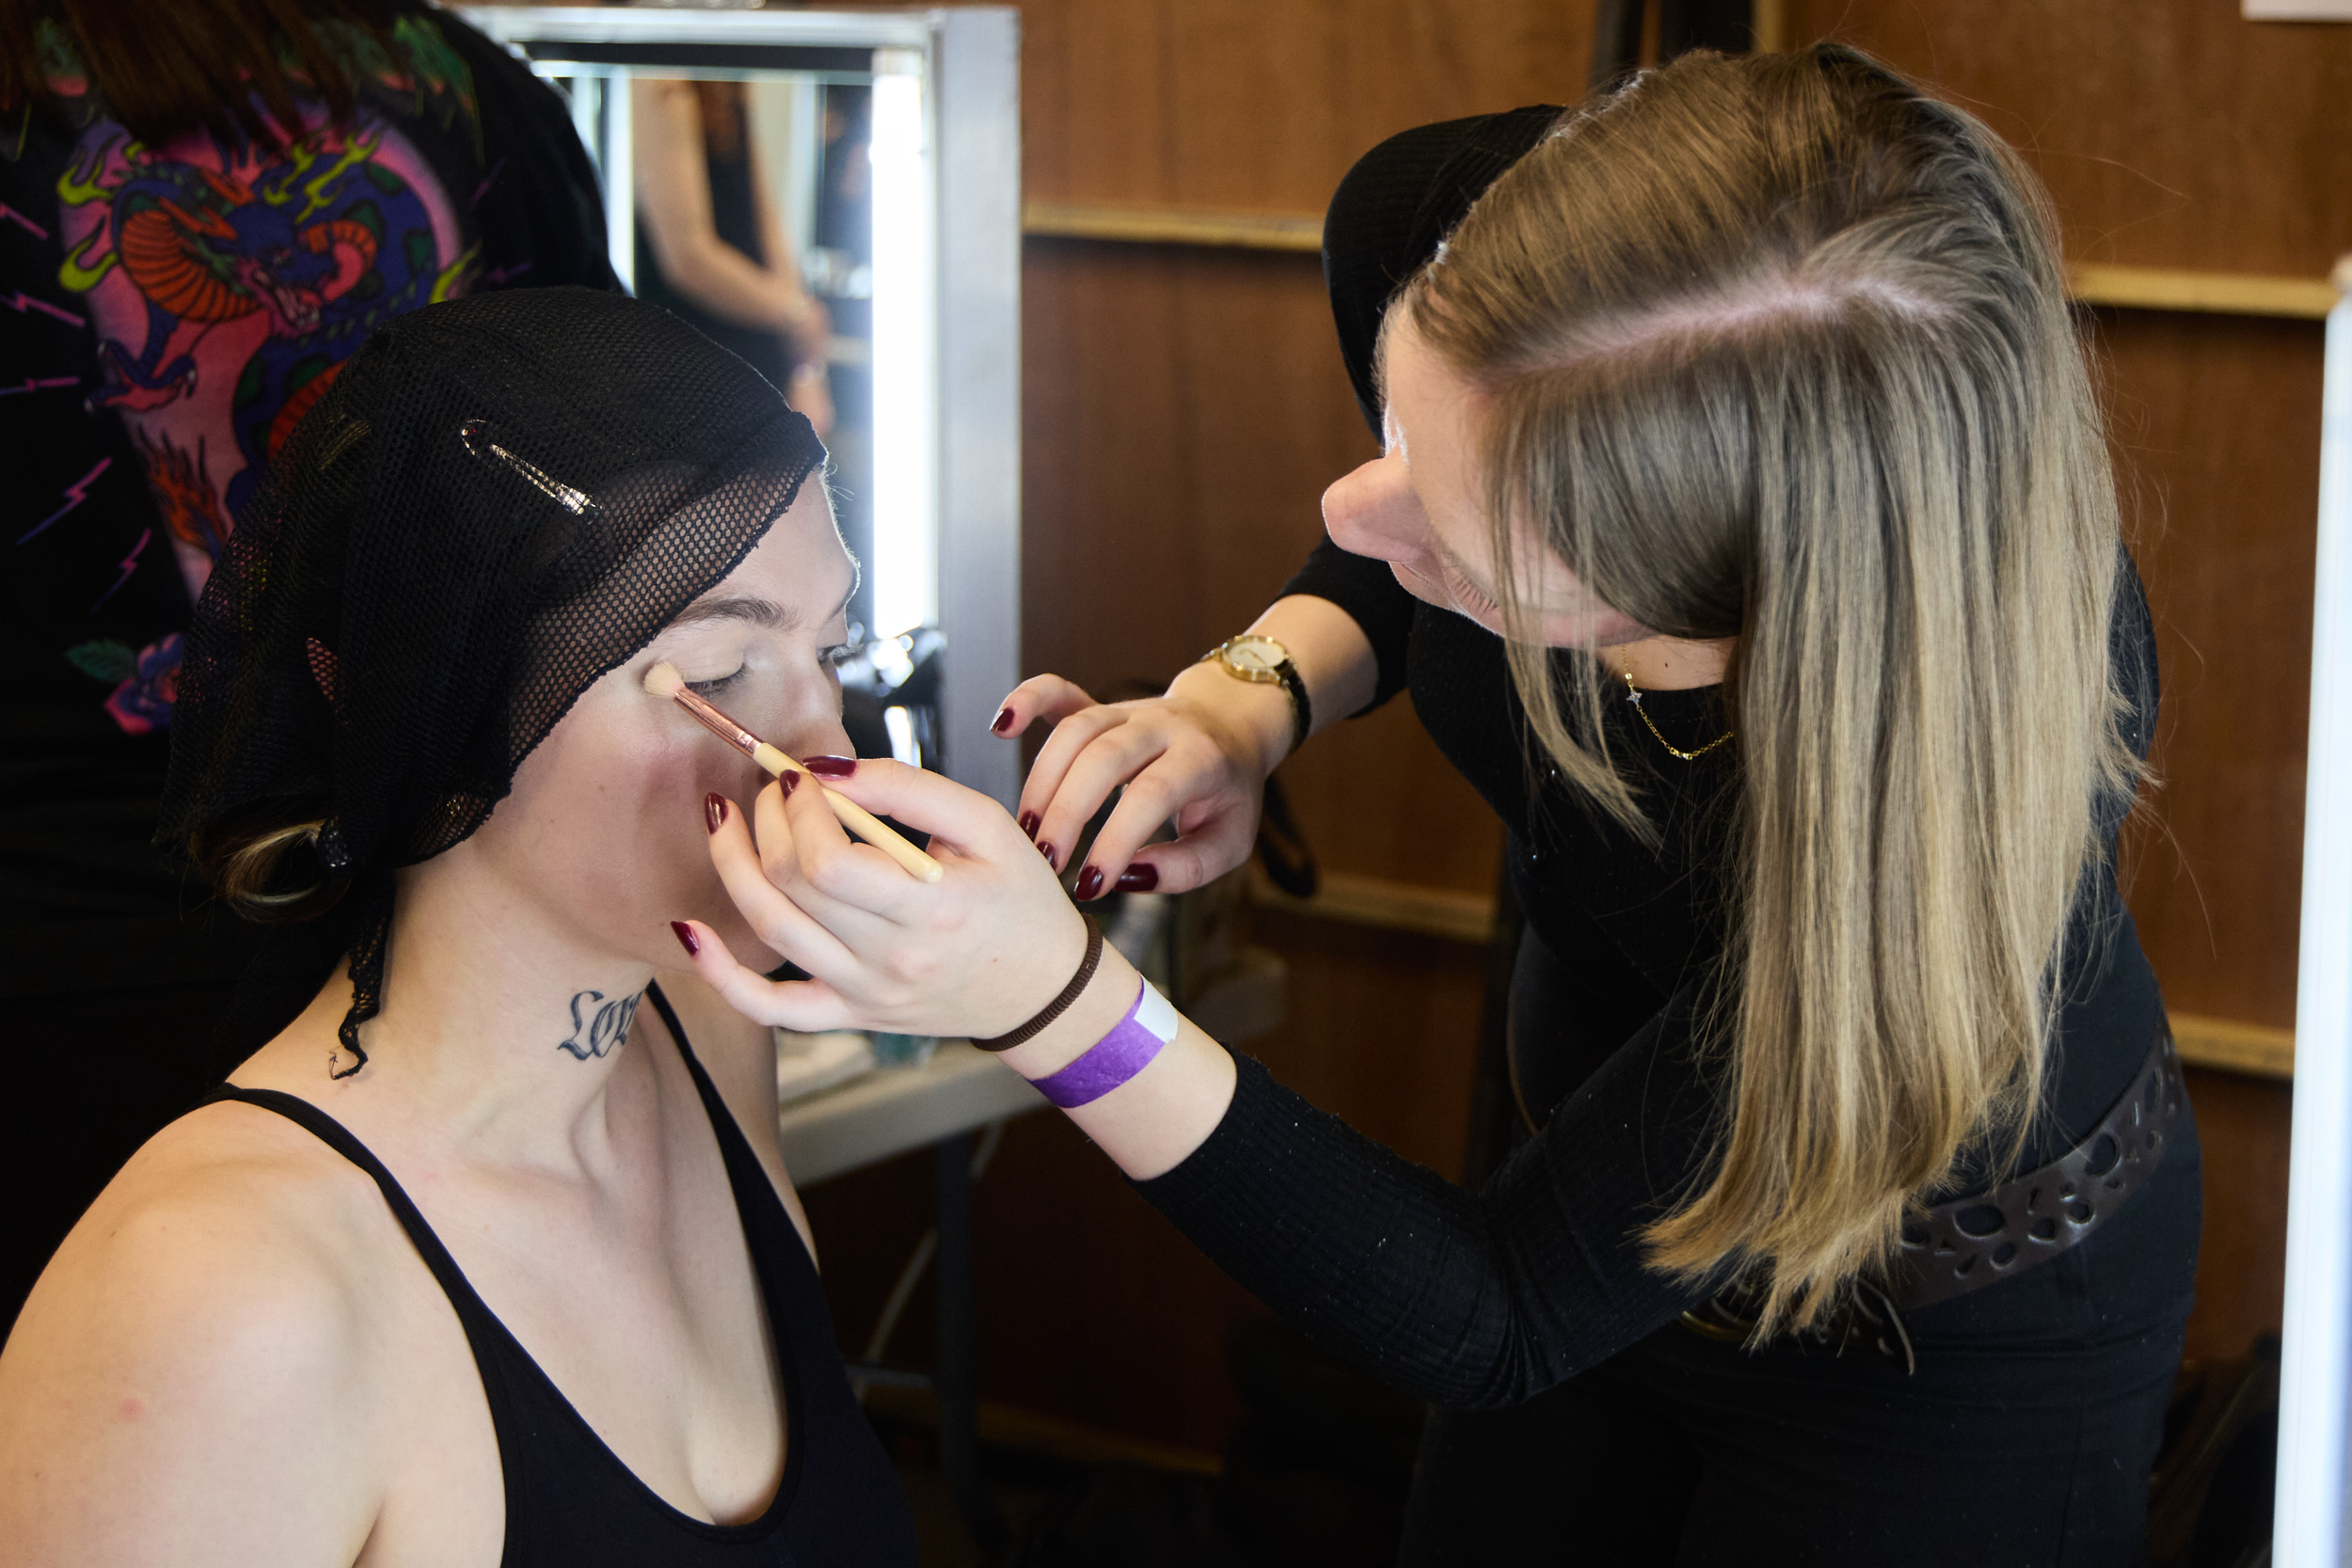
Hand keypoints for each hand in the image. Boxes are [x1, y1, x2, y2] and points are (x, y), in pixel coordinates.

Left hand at [676, 759, 1091, 1040]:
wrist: (1043, 990)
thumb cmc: (1020, 899)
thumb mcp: (988, 825)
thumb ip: (909, 789)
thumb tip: (828, 770)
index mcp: (933, 909)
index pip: (830, 864)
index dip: (798, 812)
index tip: (800, 777)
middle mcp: (893, 961)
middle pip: (791, 889)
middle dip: (765, 823)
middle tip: (772, 789)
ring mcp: (865, 995)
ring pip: (770, 932)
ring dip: (732, 868)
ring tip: (724, 822)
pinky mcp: (850, 1016)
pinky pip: (769, 1008)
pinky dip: (720, 974)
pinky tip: (688, 930)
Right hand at [993, 669, 1285, 899]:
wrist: (1232, 725)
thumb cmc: (1227, 795)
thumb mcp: (1229, 842)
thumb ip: (1185, 868)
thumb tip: (1125, 877)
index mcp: (1202, 759)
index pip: (1152, 794)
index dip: (1116, 840)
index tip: (1090, 886)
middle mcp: (1162, 726)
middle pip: (1103, 757)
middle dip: (1067, 812)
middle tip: (1046, 862)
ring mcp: (1128, 711)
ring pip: (1075, 731)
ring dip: (1042, 781)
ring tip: (1027, 832)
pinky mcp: (1101, 706)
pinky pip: (1059, 691)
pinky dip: (1026, 699)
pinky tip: (1000, 727)